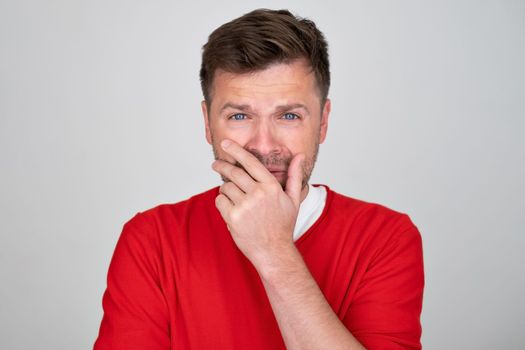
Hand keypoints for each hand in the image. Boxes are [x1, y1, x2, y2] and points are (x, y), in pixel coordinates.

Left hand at [211, 139, 305, 267]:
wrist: (274, 251)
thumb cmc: (283, 225)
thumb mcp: (293, 199)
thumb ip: (294, 176)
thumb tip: (300, 156)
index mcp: (272, 187)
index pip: (251, 162)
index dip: (236, 150)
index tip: (226, 143)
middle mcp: (258, 194)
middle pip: (233, 172)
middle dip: (222, 165)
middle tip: (216, 164)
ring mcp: (245, 206)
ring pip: (225, 187)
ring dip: (226, 189)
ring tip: (233, 197)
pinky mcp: (233, 217)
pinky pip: (220, 200)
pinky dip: (222, 202)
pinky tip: (231, 209)